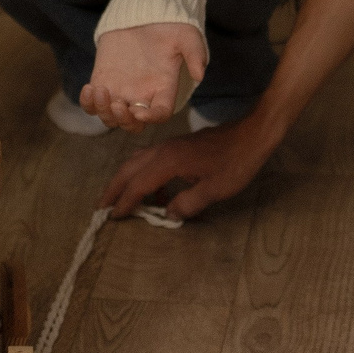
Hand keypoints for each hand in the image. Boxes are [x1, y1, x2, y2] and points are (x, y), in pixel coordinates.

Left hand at [83, 23, 204, 130]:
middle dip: (124, 121)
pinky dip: (88, 103)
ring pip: (110, 118)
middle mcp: (142, 95)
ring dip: (103, 112)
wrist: (144, 12)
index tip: (139, 111)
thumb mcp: (187, 36)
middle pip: (133, 125)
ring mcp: (121, 90)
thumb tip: (199, 74)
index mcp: (163, 90)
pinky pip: (92, 103)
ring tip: (99, 91)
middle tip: (117, 105)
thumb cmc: (169, 26)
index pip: (160, 115)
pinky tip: (89, 89)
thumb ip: (195, 54)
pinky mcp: (103, 81)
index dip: (151, 118)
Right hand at [100, 115, 274, 221]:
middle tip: (101, 208)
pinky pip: (149, 160)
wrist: (251, 135)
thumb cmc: (236, 162)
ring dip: (125, 180)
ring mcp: (169, 146)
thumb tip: (167, 214)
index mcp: (169, 161)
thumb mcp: (215, 190)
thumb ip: (188, 204)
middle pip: (129, 169)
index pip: (138, 184)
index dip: (125, 202)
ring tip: (120, 200)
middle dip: (114, 188)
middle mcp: (163, 150)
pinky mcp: (177, 146)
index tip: (113, 217)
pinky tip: (155, 194)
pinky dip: (142, 175)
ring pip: (137, 162)